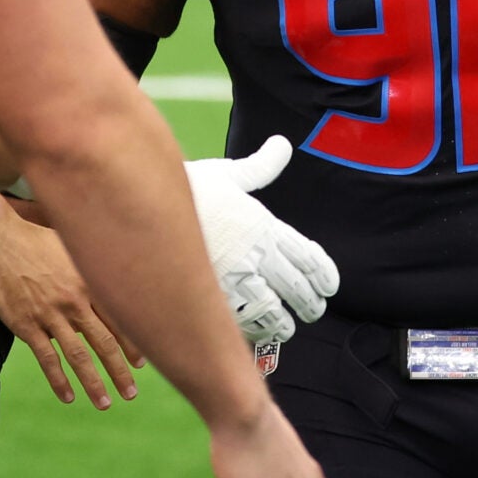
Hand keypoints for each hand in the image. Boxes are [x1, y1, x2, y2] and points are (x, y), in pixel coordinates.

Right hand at [0, 207, 141, 408]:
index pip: (119, 318)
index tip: (141, 363)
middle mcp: (74, 301)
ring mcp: (50, 315)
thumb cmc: (35, 239)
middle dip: (120, 371)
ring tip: (105, 403)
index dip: (133, 343)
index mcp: (88, 281)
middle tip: (131, 393)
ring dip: (94, 383)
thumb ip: (90, 268)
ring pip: (79, 356)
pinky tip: (68, 396)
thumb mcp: (71, 248)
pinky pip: (48, 359)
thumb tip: (110, 278)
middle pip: (104, 342)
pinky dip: (59, 381)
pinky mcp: (26, 325)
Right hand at [187, 137, 341, 347]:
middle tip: (314, 311)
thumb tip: (282, 144)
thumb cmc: (189, 186)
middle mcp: (256, 253)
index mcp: (265, 225)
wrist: (147, 203)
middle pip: (295, 286)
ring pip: (271, 310)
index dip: (322, 274)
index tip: (330, 287)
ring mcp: (234, 276)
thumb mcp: (229, 173)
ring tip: (286, 328)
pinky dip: (252, 331)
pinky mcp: (210, 296)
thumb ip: (260, 166)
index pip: (307, 255)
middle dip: (308, 302)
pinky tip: (256, 333)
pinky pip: (240, 322)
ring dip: (282, 323)